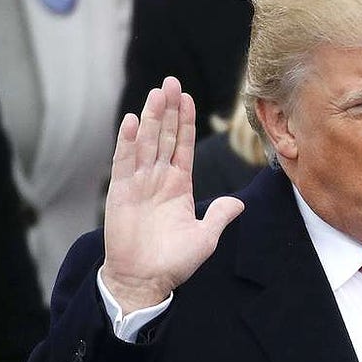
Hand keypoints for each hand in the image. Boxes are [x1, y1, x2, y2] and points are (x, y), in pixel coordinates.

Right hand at [102, 77, 244, 310]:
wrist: (145, 279)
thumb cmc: (174, 262)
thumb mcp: (205, 237)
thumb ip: (220, 216)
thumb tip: (239, 204)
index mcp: (179, 186)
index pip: (183, 146)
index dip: (186, 122)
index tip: (188, 98)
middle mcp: (159, 179)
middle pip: (165, 136)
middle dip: (169, 110)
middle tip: (172, 81)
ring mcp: (139, 183)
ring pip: (147, 142)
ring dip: (151, 117)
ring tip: (156, 92)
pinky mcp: (122, 192)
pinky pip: (125, 161)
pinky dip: (128, 141)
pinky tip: (133, 120)